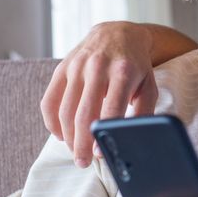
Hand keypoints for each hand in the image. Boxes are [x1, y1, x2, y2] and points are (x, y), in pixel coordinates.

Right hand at [40, 21, 158, 166]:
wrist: (118, 34)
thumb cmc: (136, 67)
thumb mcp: (148, 87)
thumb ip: (143, 113)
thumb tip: (132, 141)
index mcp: (122, 72)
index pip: (110, 110)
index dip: (102, 135)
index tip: (100, 155)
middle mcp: (96, 67)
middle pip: (83, 114)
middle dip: (80, 144)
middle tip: (82, 162)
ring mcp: (76, 66)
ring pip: (64, 110)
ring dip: (67, 137)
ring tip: (75, 152)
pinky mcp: (61, 68)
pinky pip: (49, 101)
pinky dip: (52, 122)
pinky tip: (61, 135)